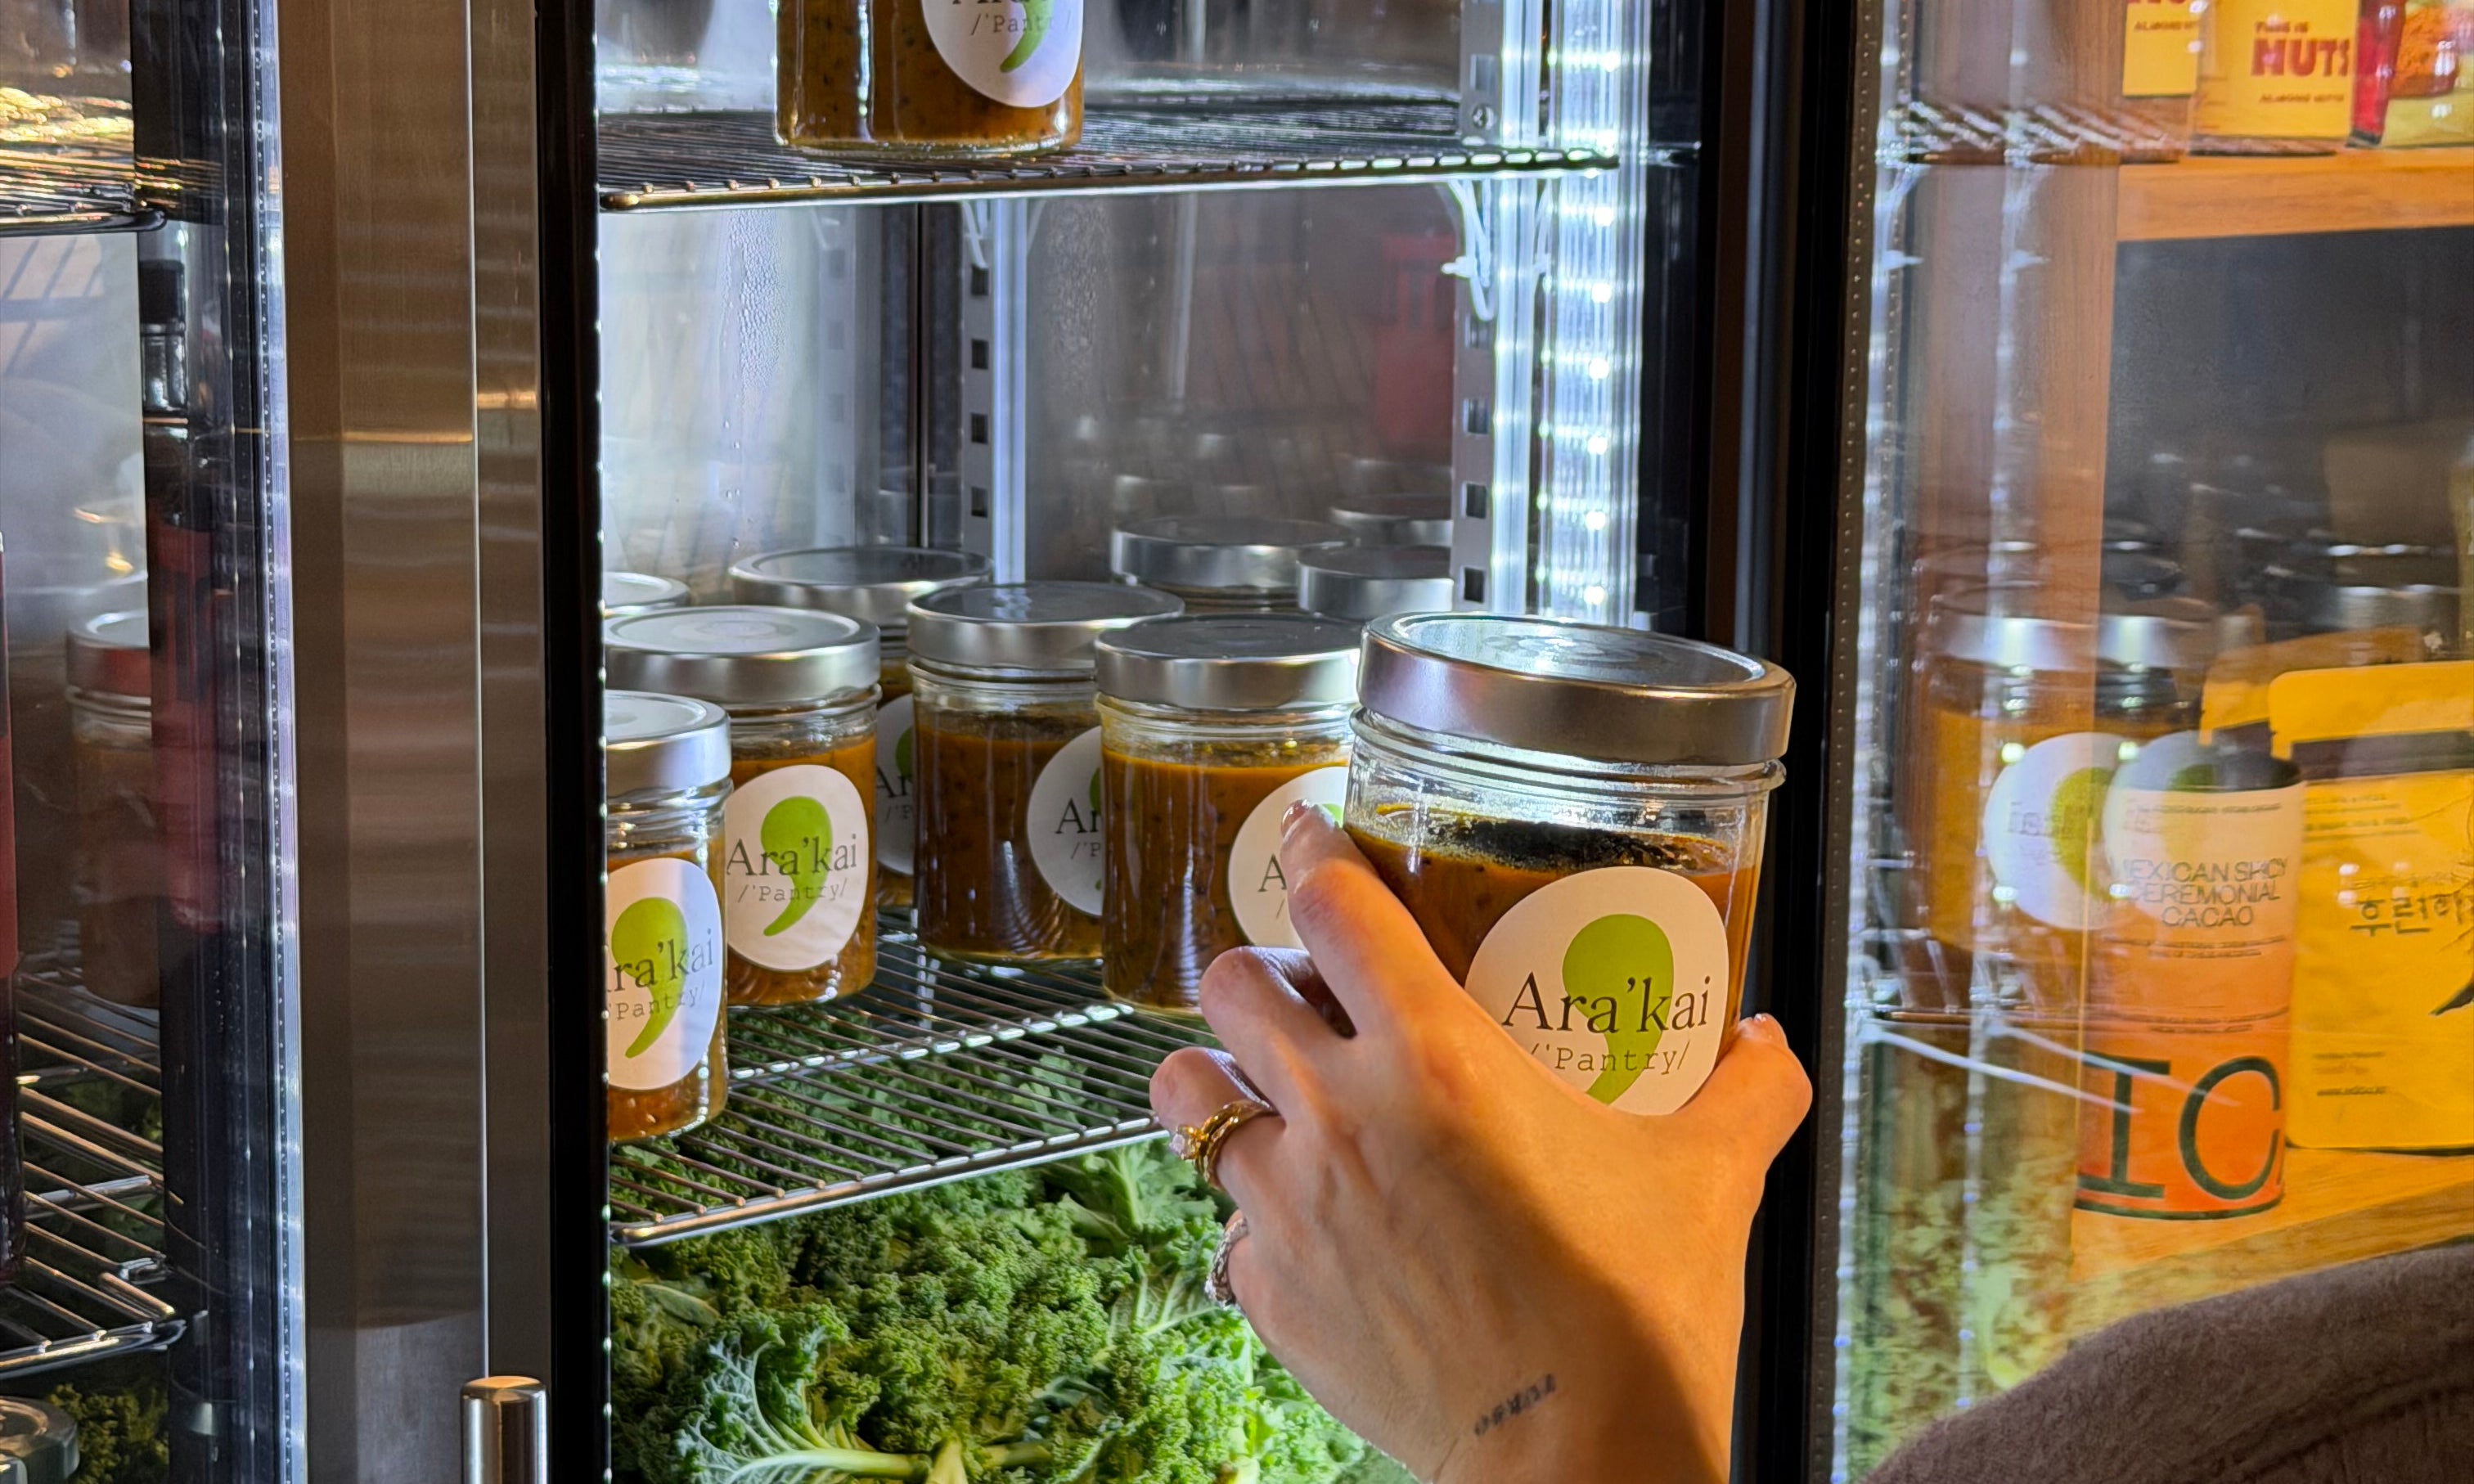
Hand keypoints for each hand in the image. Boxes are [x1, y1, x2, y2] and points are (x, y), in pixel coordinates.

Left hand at [1150, 806, 1810, 1483]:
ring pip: (1184, 1096)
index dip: (1311, 851)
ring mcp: (1287, 1206)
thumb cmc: (1638, 1315)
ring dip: (1212, 1078)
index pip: (1333, 905)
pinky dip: (1252, 1215)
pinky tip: (1305, 1224)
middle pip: (1231, 984)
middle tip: (1297, 987)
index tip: (1306, 832)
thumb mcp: (1708, 1180)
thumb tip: (1769, 1041)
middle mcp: (1339, 1113)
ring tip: (1256, 1089)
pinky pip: (1225, 1225)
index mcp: (1437, 1057)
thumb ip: (1745, 1091)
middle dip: (1255, 971)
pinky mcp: (1267, 1291)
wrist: (1572, 1460)